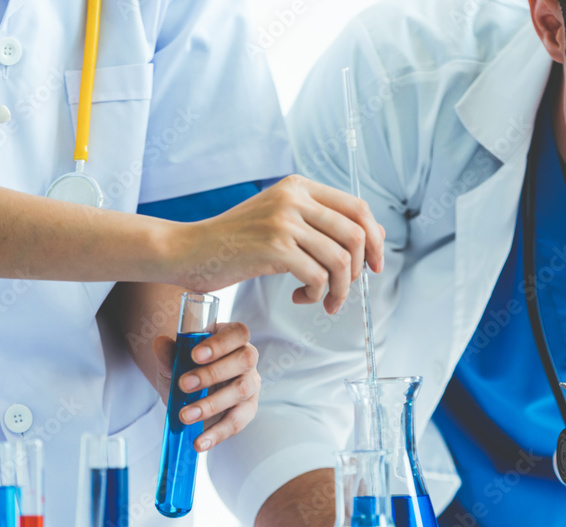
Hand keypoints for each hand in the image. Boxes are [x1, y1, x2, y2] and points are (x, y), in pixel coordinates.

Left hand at [153, 322, 259, 450]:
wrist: (186, 393)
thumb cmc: (186, 368)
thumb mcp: (174, 360)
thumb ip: (169, 353)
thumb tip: (160, 343)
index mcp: (231, 338)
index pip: (237, 333)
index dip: (220, 343)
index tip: (194, 355)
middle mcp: (246, 359)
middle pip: (244, 359)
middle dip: (213, 373)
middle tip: (184, 384)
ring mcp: (250, 384)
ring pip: (241, 390)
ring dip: (211, 404)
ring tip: (185, 415)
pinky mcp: (248, 410)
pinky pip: (237, 422)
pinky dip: (217, 434)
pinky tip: (199, 442)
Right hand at [172, 175, 385, 312]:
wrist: (189, 249)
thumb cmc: (235, 241)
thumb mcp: (280, 220)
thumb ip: (320, 223)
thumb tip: (374, 236)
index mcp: (299, 186)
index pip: (358, 208)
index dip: (375, 239)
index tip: (375, 265)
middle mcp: (294, 197)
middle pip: (356, 234)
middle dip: (361, 270)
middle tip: (346, 289)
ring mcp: (284, 221)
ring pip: (341, 260)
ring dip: (339, 289)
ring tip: (324, 301)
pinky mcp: (274, 247)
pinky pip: (318, 276)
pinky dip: (316, 294)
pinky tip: (300, 297)